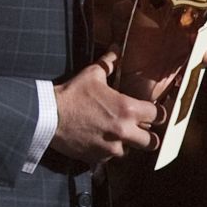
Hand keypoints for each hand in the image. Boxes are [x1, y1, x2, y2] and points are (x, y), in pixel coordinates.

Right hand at [50, 52, 165, 164]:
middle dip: (148, 135)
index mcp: (127, 110)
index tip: (154, 113)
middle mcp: (124, 132)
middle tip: (139, 129)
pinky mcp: (99, 158)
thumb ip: (109, 63)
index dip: (158, 114)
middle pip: (153, 142)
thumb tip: (117, 48)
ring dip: (126, 144)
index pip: (158, 116)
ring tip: (114, 135)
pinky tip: (97, 140)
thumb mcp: (91, 75)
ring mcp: (112, 148)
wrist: (48, 115)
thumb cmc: (72, 94)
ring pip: (131, 151)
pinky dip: (107, 151)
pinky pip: (110, 158)